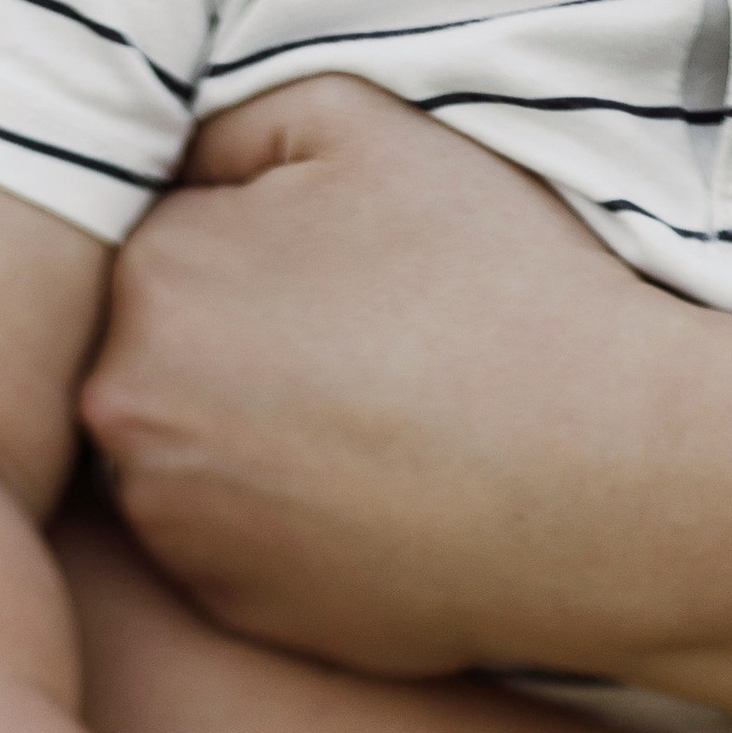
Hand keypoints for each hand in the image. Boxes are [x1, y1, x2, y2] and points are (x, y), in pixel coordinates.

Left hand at [81, 80, 675, 675]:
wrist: (604, 481)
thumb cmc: (499, 291)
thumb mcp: (364, 128)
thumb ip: (231, 123)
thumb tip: (172, 166)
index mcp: (151, 279)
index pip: (165, 242)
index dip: (255, 244)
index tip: (341, 266)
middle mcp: (128, 413)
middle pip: (155, 353)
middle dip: (230, 342)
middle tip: (358, 347)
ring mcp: (173, 527)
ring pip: (182, 453)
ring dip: (242, 436)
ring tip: (367, 420)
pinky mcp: (228, 609)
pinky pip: (229, 544)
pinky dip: (278, 521)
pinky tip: (368, 494)